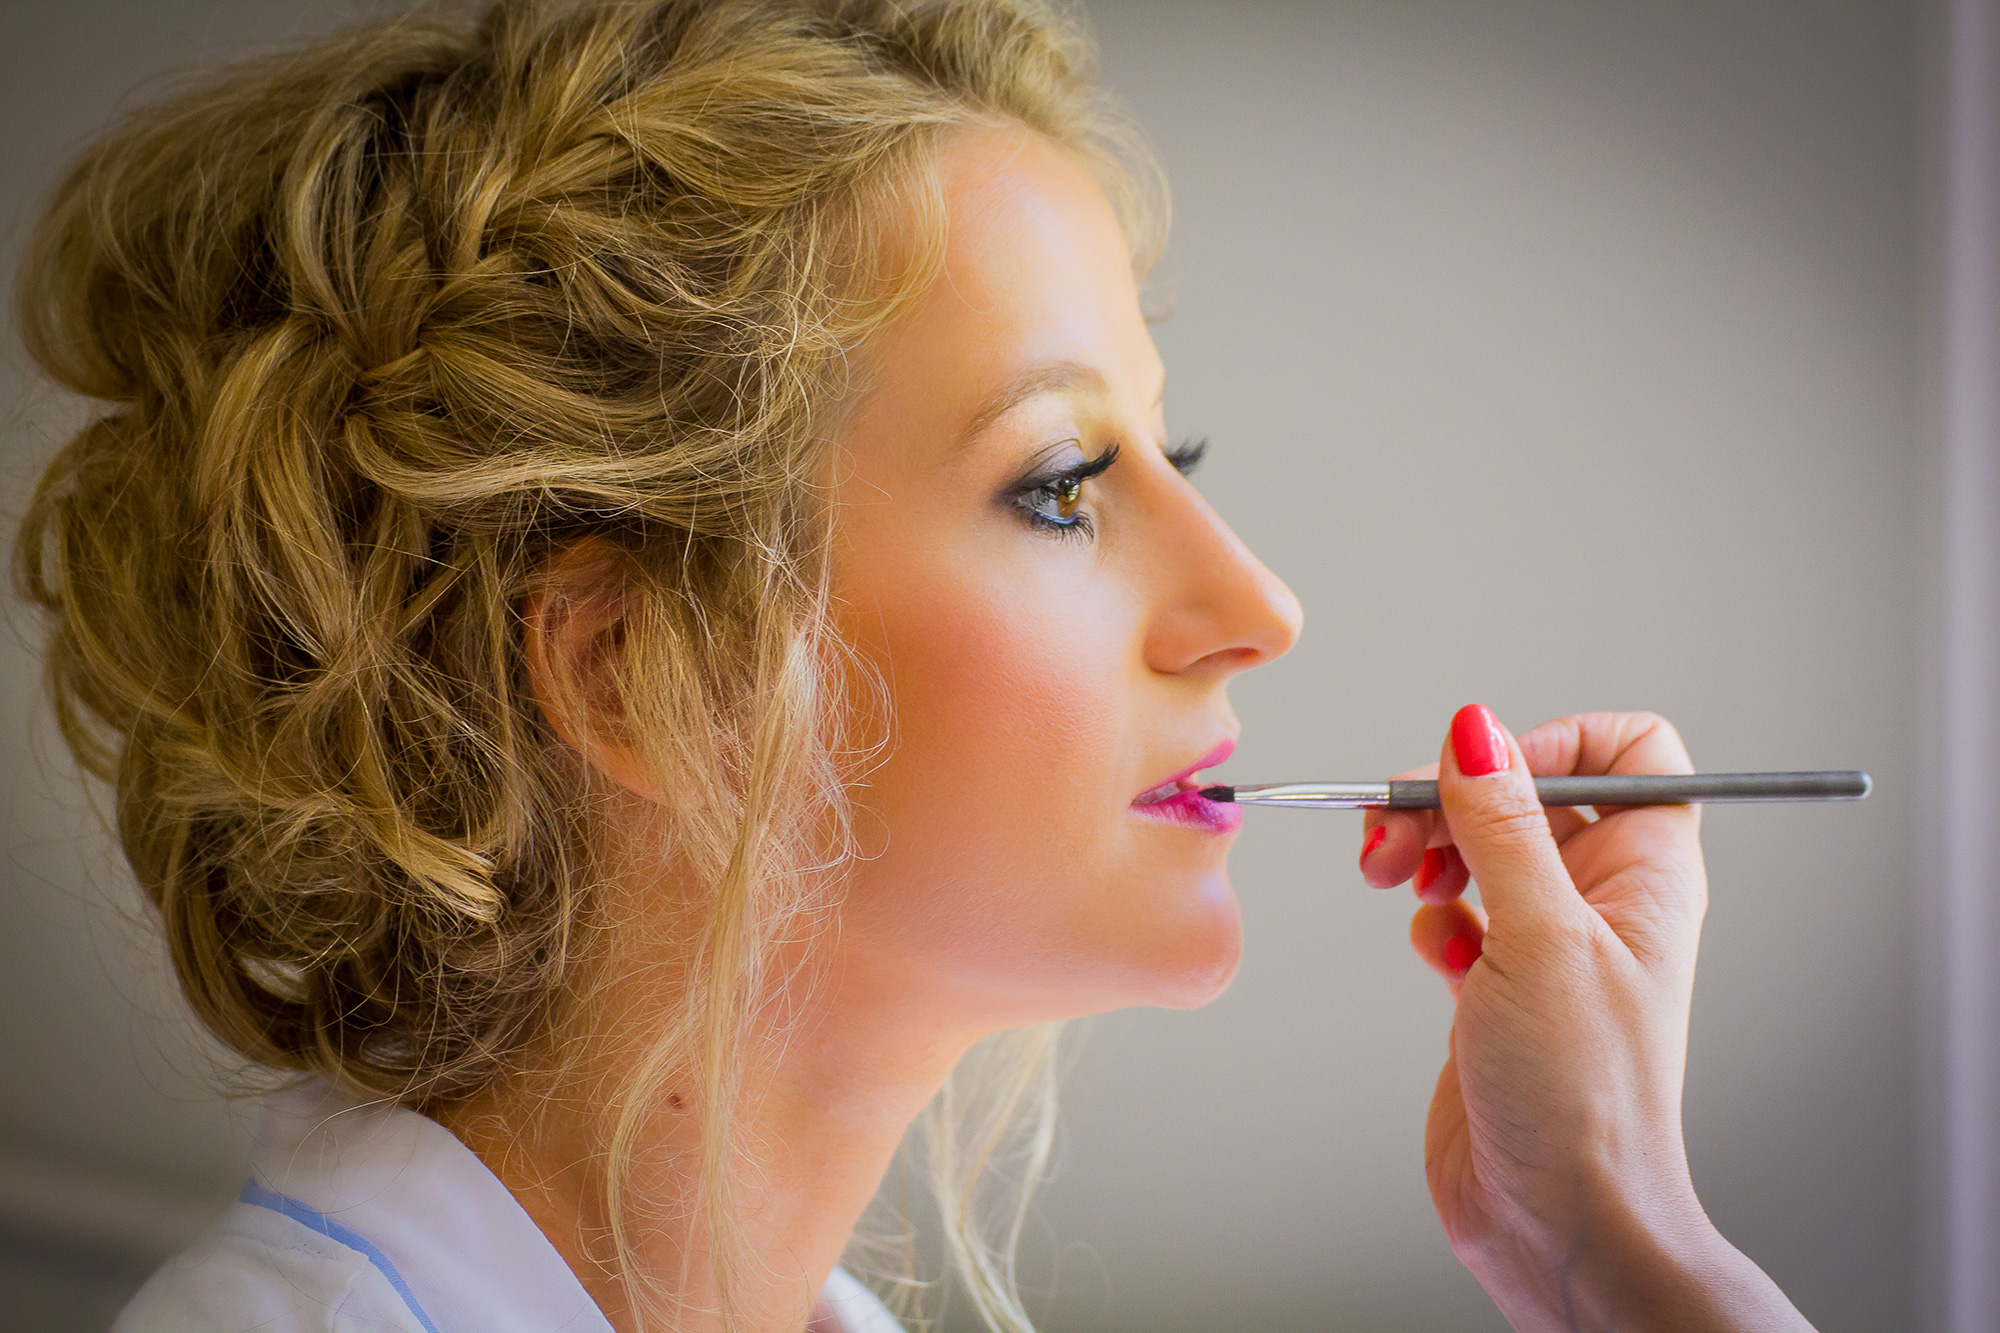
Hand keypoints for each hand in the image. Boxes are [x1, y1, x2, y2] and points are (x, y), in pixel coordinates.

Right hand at [1359, 707, 1815, 1331]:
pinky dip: (1430, 916)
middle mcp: (1603, 898)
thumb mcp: (1540, 937)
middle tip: (1397, 833)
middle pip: (1525, 794)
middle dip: (1452, 801)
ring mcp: (1549, 942)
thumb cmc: (1585, 1098)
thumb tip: (1476, 730)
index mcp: (1646, 872)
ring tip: (1393, 881)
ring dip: (1426, 851)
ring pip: (1479, 848)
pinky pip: (1455, 910)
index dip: (1553, 742)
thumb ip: (1503, 825)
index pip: (1625, 751)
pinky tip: (1435, 955)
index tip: (1485, 770)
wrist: (1560, 1221)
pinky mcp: (1498, 985)